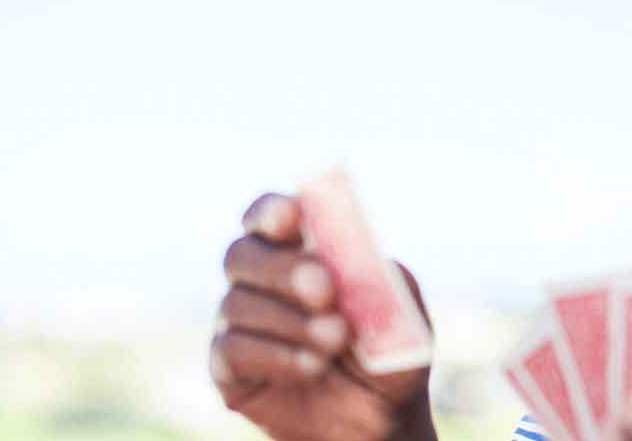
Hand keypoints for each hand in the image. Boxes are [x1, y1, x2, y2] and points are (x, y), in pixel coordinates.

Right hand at [211, 193, 435, 440]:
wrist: (380, 422)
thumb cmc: (388, 356)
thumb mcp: (403, 315)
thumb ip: (384, 280)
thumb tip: (360, 257)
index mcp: (300, 253)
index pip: (268, 217)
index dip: (272, 211)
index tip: (293, 217)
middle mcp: (261, 282)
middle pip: (242, 254)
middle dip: (283, 269)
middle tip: (324, 289)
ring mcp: (240, 323)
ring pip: (237, 302)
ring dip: (291, 321)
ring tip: (336, 341)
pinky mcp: (229, 368)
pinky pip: (233, 348)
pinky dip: (277, 355)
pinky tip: (314, 367)